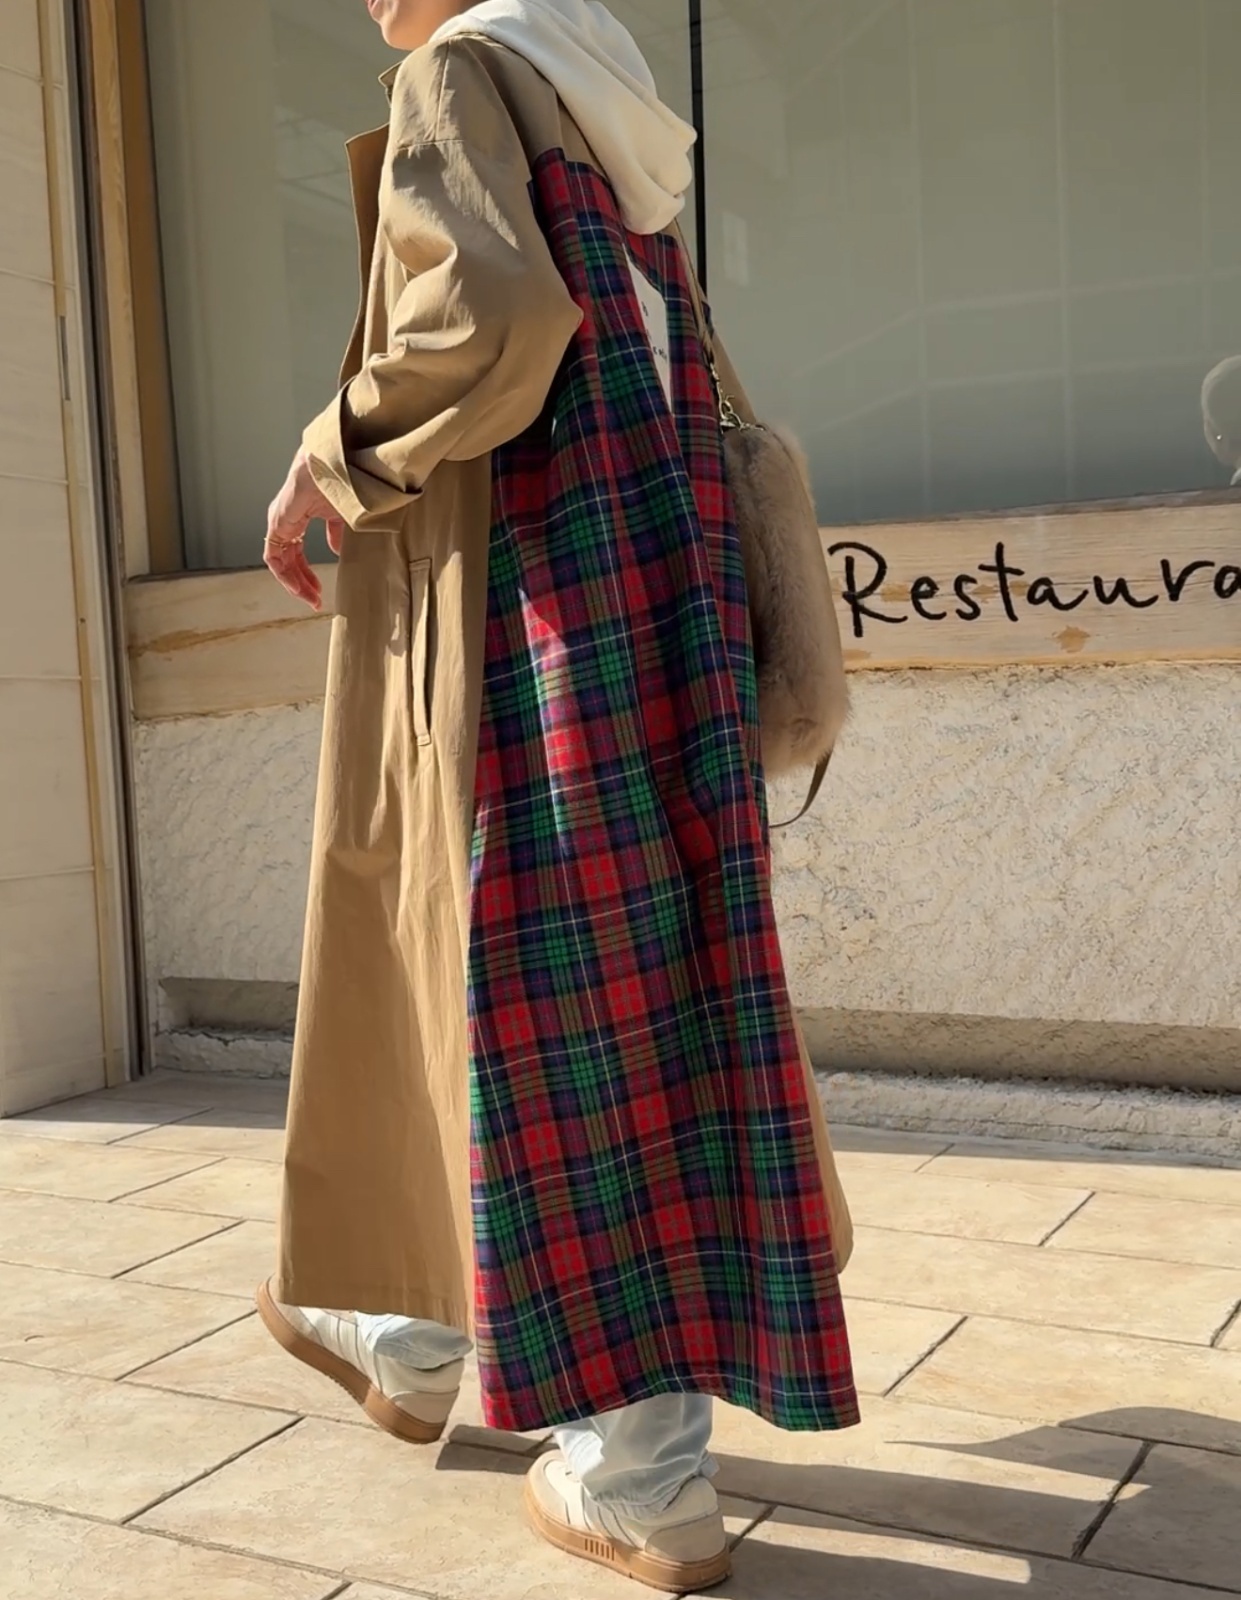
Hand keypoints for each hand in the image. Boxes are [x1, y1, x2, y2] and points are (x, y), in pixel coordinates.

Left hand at [264, 450, 345, 610]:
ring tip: (310, 599)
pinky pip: (274, 557)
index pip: (297, 551)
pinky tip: (299, 588)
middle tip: (316, 600)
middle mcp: (286, 521)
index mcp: (299, 516)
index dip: (308, 572)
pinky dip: (285, 574)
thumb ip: (334, 533)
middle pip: (289, 559)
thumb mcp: (339, 515)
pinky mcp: (276, 524)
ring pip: (281, 561)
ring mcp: (279, 523)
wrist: (332, 466)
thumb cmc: (339, 481)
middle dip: (303, 582)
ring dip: (295, 583)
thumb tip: (336, 550)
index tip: (321, 589)